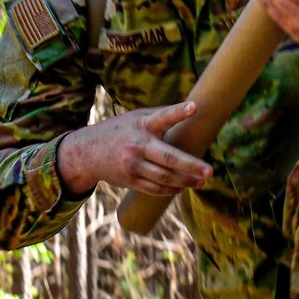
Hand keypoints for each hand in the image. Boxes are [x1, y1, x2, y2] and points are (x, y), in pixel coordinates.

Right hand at [57, 100, 212, 197]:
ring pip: (164, 178)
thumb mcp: (135, 117)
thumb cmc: (119, 130)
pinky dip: (171, 190)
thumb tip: (190, 111)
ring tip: (201, 182)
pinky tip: (183, 188)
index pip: (162, 117)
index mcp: (141, 125)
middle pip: (168, 158)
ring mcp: (133, 165)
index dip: (178, 112)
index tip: (194, 108)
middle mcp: (137, 145)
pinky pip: (155, 189)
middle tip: (209, 172)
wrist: (88, 152)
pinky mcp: (131, 180)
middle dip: (191, 166)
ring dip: (185, 181)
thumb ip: (159, 116)